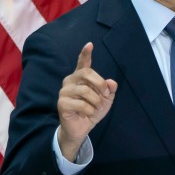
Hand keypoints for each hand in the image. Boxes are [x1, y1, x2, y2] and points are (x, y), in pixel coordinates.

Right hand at [57, 42, 117, 160]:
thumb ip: (109, 90)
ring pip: (85, 91)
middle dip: (100, 84)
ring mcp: (64, 92)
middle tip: (106, 94)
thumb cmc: (92, 111)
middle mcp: (71, 81)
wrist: (81, 129)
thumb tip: (111, 82)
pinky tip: (88, 114)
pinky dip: (90, 110)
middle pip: (86, 73)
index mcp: (80, 78)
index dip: (85, 54)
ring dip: (96, 101)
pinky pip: (81, 104)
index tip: (90, 45)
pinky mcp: (62, 103)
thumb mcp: (106, 100)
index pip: (82, 63)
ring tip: (96, 108)